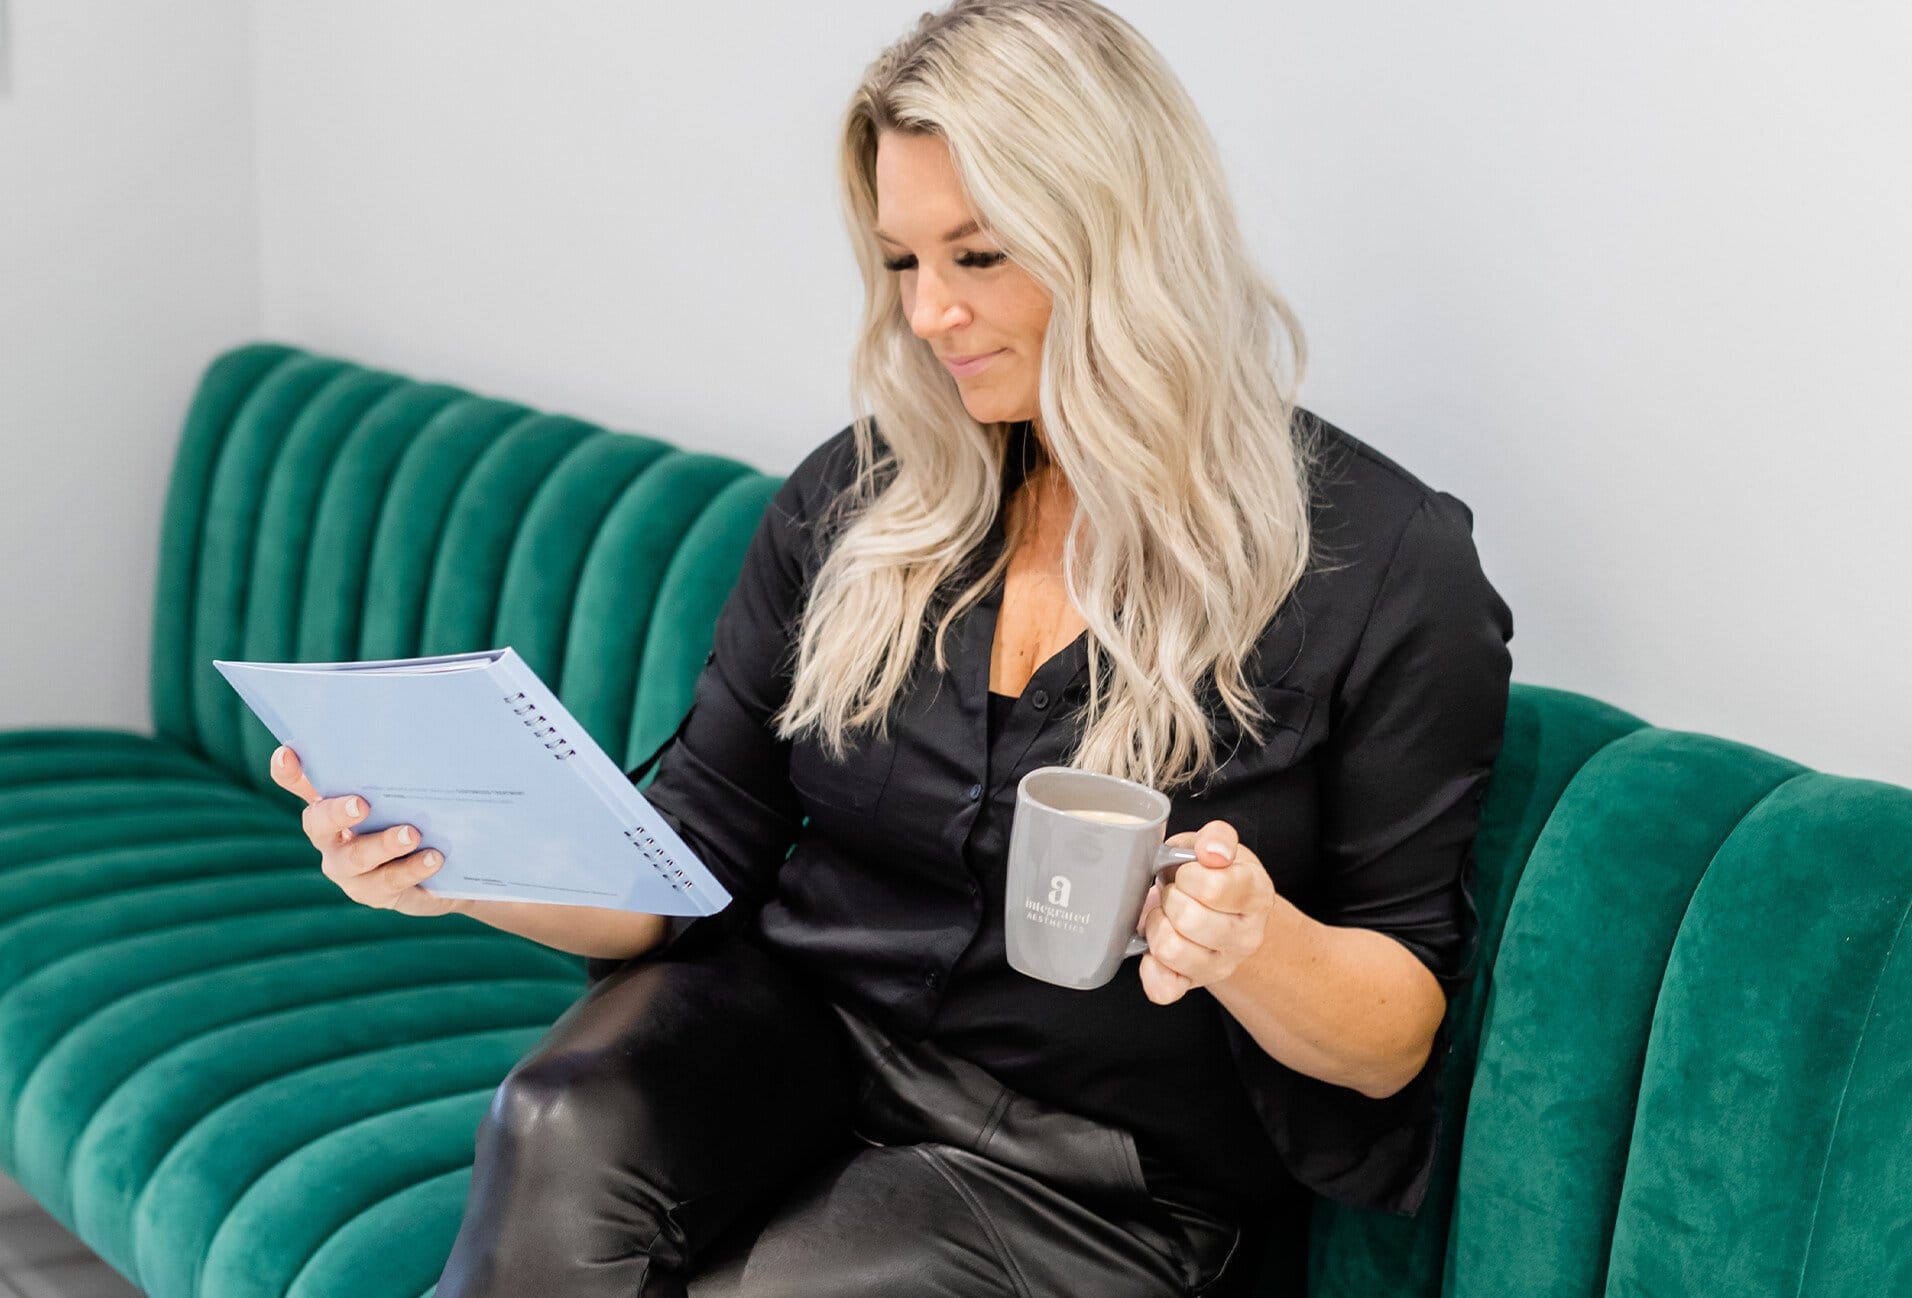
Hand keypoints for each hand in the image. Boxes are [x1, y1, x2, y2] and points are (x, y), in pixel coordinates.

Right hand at [270, 745, 462, 916]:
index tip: (287, 754)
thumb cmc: (423, 814)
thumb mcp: (411, 790)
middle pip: (318, 824)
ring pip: (354, 859)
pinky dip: (411, 869)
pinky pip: (388, 883)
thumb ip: (403, 771)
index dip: (289, 771)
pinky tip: (434, 858)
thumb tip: (422, 732)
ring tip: (411, 834)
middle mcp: (331, 836)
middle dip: (336, 813)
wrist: (449, 865)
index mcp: (333, 802)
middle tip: (361, 804)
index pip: (300, 783)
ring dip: (383, 845)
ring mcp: (349, 869)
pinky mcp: (375, 892)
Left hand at [1134, 818, 1273, 1005]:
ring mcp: (1220, 965)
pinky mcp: (1193, 984)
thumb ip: (1217, 837)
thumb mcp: (1216, 847)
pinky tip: (1154, 948)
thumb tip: (1212, 852)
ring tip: (1166, 915)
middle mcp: (1245, 937)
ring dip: (1157, 925)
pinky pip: (1164, 987)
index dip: (1188, 875)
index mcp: (1255, 896)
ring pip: (1170, 949)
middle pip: (1188, 919)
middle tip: (1176, 893)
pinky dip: (1151, 968)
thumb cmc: (1214, 875)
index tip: (1188, 872)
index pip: (1214, 888)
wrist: (1219, 911)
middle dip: (1170, 898)